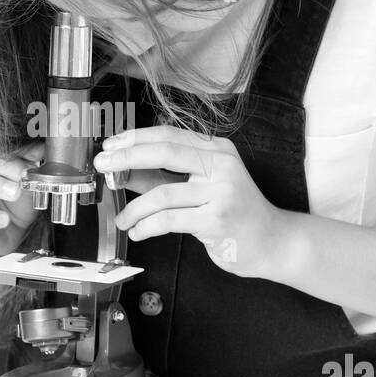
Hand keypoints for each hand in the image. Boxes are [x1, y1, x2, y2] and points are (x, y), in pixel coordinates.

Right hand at [0, 143, 44, 255]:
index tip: (32, 162)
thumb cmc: (14, 205)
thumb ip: (28, 166)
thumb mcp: (26, 184)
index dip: (11, 154)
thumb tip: (38, 149)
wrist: (12, 232)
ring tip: (15, 194)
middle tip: (23, 177)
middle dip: (3, 166)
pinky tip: (3, 219)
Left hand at [93, 126, 281, 278]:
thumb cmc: (233, 212)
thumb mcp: (200, 187)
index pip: (168, 134)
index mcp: (217, 149)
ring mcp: (221, 192)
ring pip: (162, 194)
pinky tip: (139, 232)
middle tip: (103, 167)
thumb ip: (163, 177)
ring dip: (134, 208)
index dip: (134, 138)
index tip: (109, 146)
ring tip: (123, 220)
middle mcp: (221, 165)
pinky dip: (147, 227)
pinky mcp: (217, 220)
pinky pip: (169, 220)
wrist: (272, 242)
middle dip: (126, 158)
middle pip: (164, 152)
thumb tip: (122, 170)